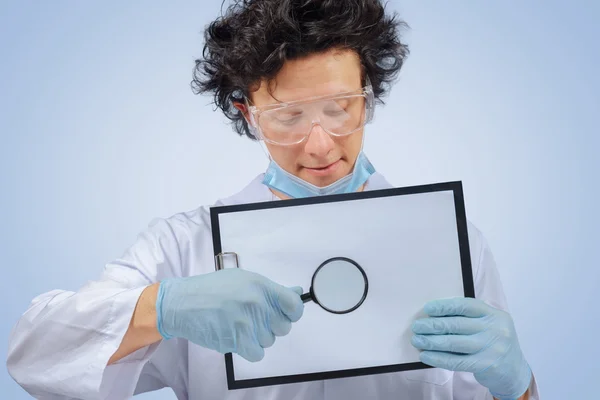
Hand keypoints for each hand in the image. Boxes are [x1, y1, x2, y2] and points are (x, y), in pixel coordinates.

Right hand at [155, 268, 303, 361]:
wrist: (183, 303)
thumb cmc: (212, 289)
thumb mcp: (242, 279)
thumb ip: (270, 289)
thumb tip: (297, 293)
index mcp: (261, 286)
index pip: (294, 305)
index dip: (293, 312)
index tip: (287, 314)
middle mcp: (256, 304)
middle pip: (283, 327)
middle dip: (272, 326)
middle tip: (255, 319)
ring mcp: (246, 323)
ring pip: (269, 341)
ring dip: (258, 337)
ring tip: (240, 324)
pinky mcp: (236, 340)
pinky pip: (258, 353)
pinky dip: (250, 349)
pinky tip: (238, 337)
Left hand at [411, 297, 531, 399]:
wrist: (514, 370)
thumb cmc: (493, 342)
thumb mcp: (488, 325)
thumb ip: (468, 318)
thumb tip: (433, 316)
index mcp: (493, 315)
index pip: (466, 305)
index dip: (445, 306)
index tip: (427, 309)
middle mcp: (494, 330)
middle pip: (457, 324)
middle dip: (433, 325)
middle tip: (417, 326)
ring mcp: (491, 349)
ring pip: (454, 343)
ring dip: (431, 342)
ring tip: (417, 340)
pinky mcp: (485, 365)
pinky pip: (456, 361)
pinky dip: (438, 358)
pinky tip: (425, 356)